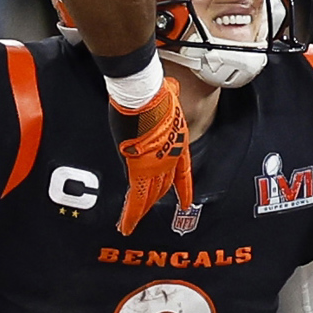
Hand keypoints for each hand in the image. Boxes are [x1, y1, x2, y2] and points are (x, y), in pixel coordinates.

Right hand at [107, 78, 193, 235]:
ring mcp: (156, 165)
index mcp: (178, 143)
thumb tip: (168, 87)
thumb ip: (169, 96)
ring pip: (149, 195)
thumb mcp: (168, 96)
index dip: (183, 188)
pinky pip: (135, 197)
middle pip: (163, 186)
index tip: (186, 201)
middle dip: (154, 201)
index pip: (183, 172)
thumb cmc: (154, 92)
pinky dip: (131, 213)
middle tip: (145, 214)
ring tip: (131, 224)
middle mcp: (170, 157)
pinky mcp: (140, 169)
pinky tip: (126, 225)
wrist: (146, 96)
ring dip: (140, 211)